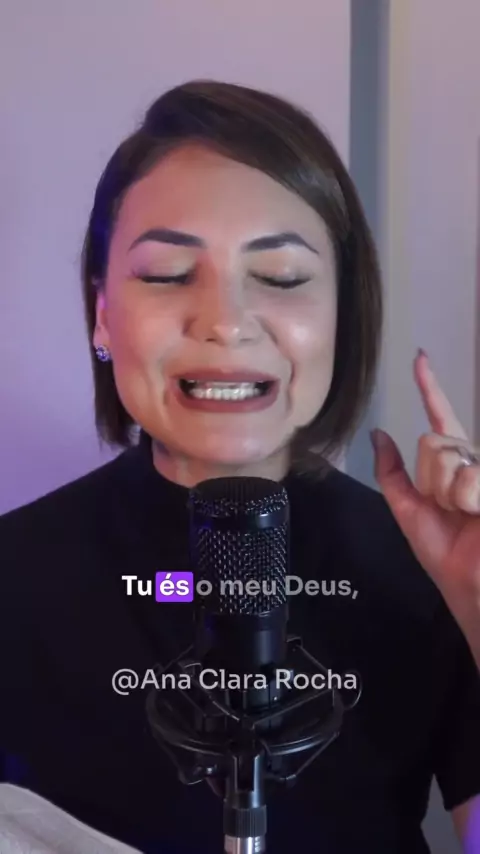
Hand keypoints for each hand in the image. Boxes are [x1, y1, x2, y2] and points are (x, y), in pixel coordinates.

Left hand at [370, 349, 479, 612]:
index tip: (420, 359)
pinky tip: (477, 515)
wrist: (472, 586)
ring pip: (447, 455)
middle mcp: (473, 460)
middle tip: (448, 510)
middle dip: (430, 480)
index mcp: (452, 465)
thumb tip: (378, 434)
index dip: (429, 388)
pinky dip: (464, 500)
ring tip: (465, 516)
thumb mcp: (408, 511)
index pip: (440, 419)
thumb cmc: (445, 554)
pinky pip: (467, 476)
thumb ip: (393, 473)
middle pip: (433, 441)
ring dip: (446, 494)